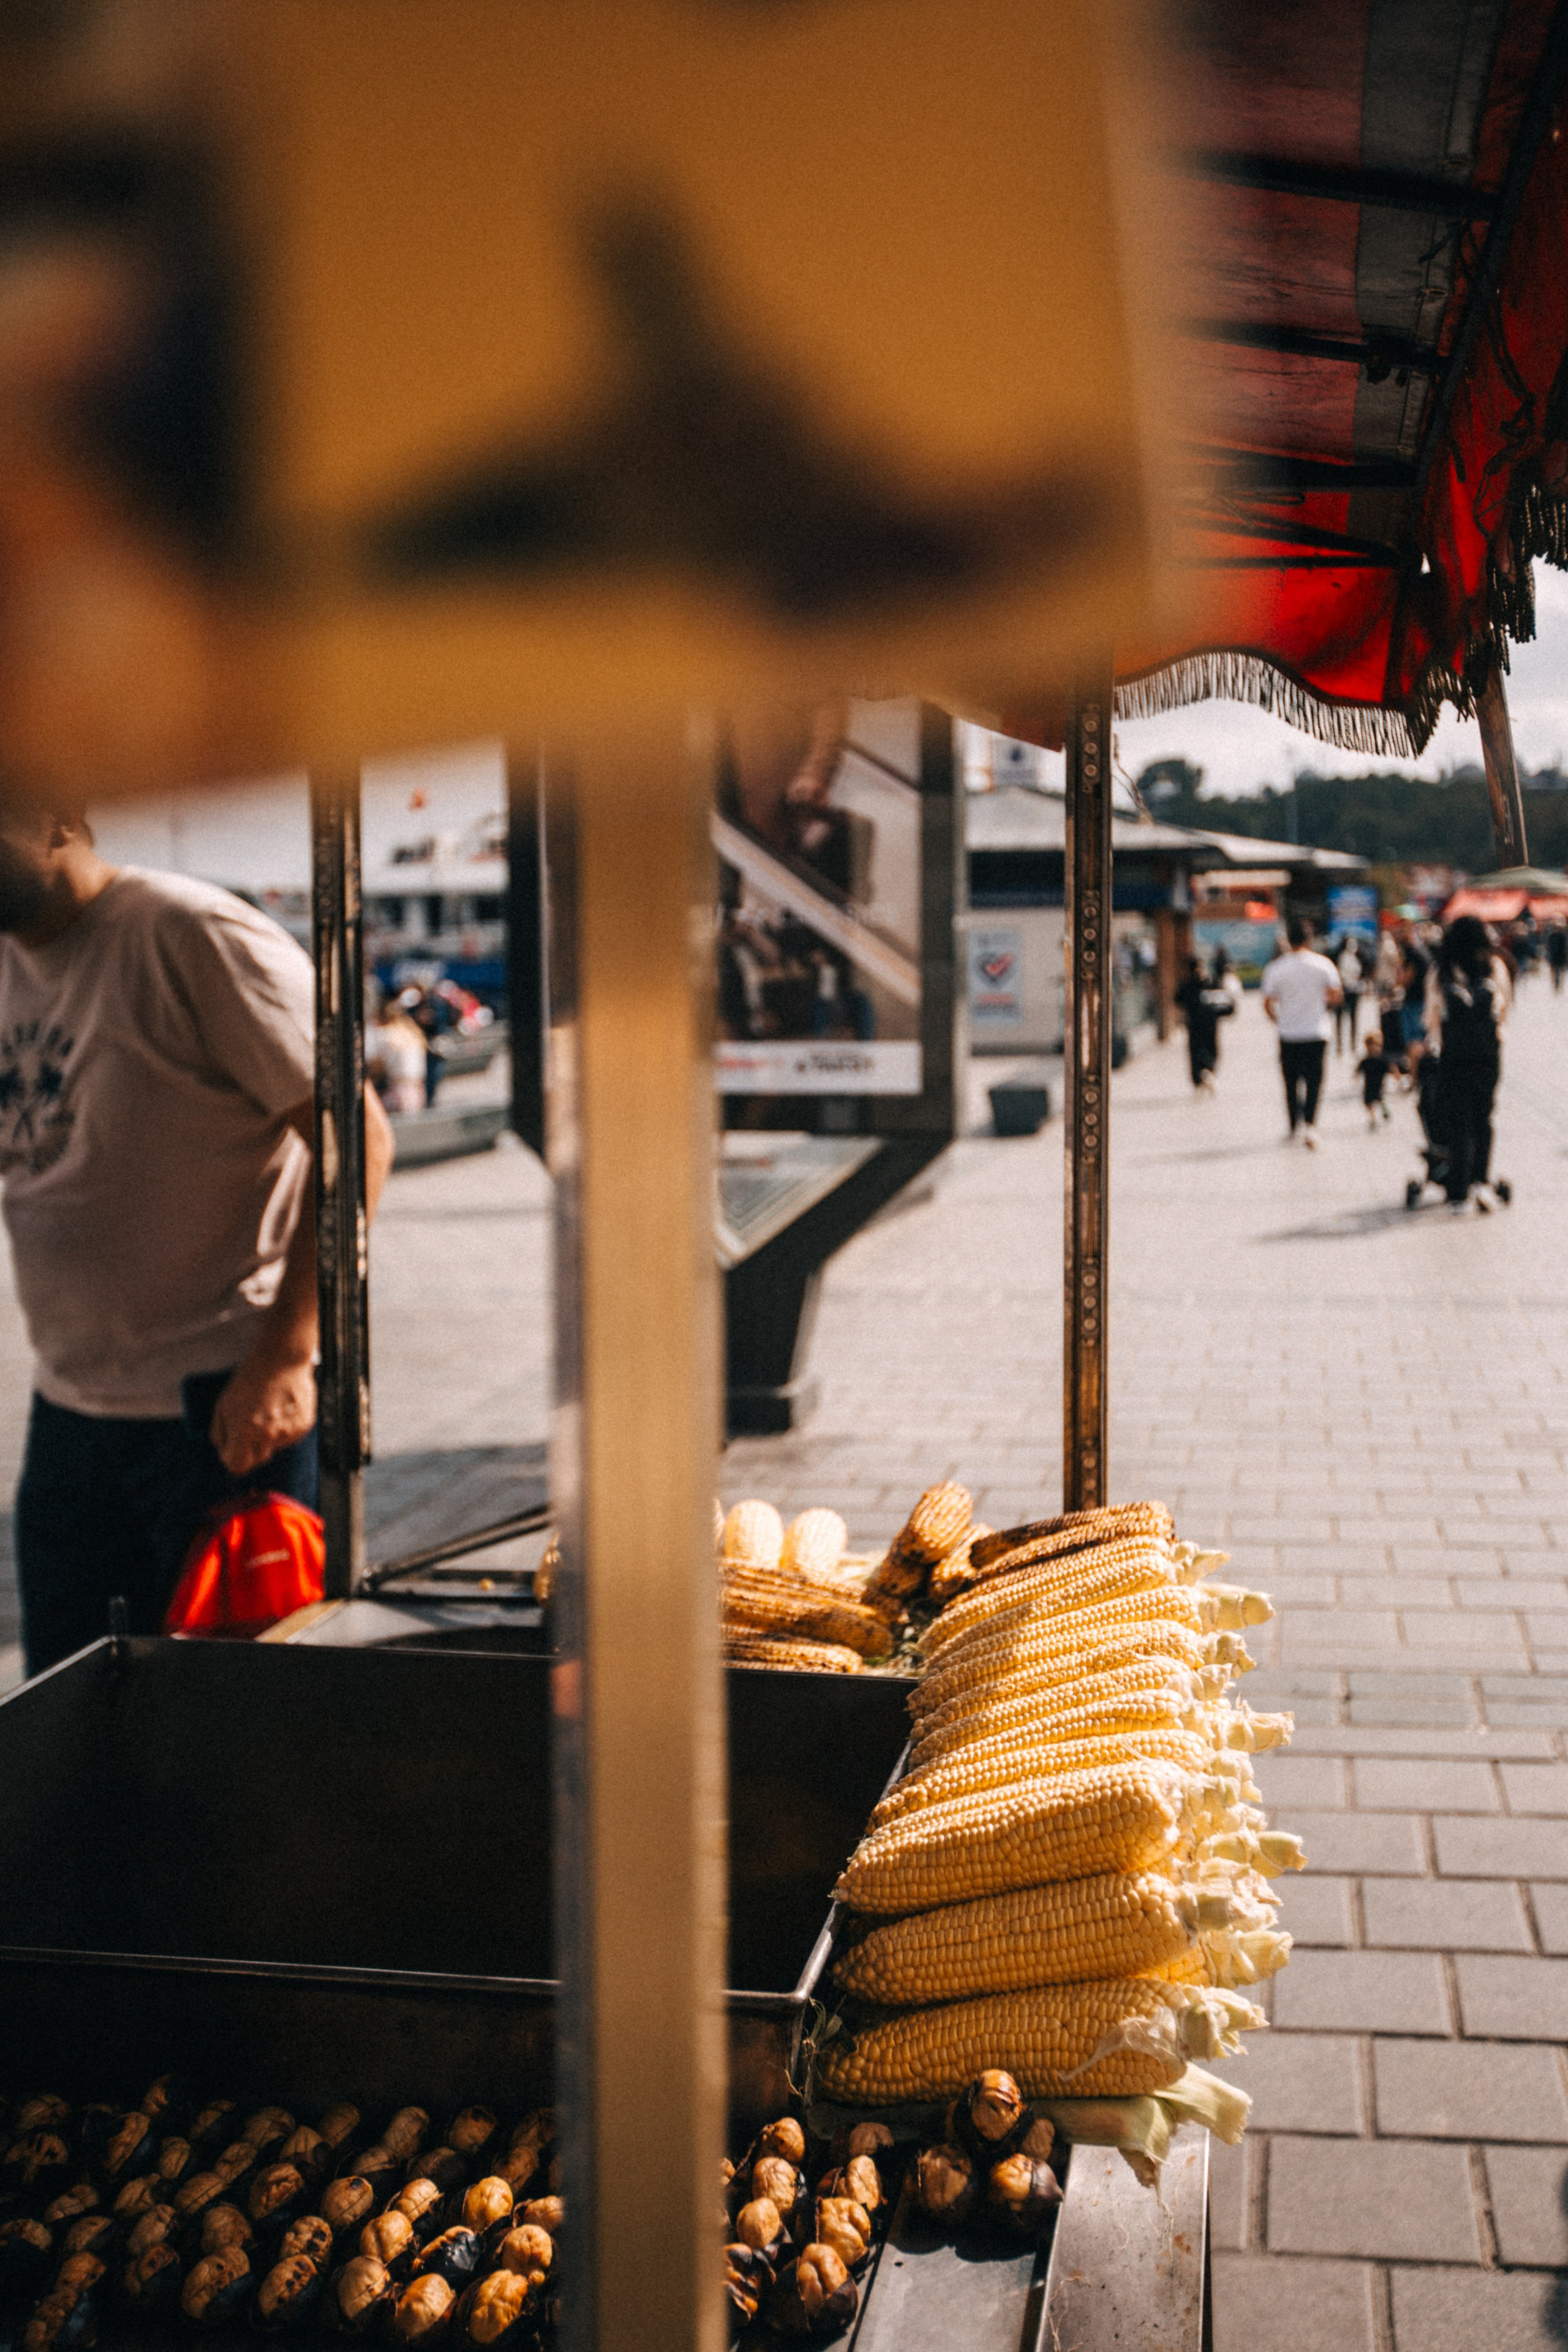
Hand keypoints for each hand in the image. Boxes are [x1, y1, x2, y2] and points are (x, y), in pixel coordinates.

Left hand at [210, 1350, 316, 1476]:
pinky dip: (285, 1428)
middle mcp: (267, 1436)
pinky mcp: (303, 1426)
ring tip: (268, 1409)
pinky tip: (282, 1407)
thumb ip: (220, 1432)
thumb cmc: (250, 1379)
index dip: (233, 1458)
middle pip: (257, 1461)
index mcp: (243, 1431)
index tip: (233, 1449)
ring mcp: (288, 1432)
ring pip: (274, 1447)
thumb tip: (223, 1451)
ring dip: (269, 1436)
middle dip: (250, 1449)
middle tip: (250, 1425)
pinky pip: (290, 1437)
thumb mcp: (223, 1404)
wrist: (282, 1358)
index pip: (237, 1466)